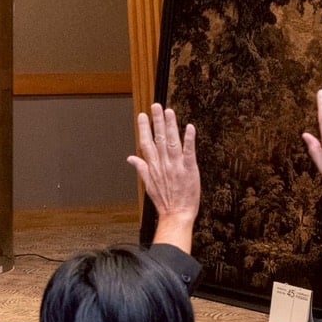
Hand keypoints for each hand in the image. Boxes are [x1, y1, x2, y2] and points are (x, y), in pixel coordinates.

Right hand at [128, 103, 198, 249]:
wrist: (177, 214)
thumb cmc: (165, 202)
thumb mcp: (149, 185)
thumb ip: (141, 168)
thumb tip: (131, 158)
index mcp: (153, 167)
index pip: (146, 143)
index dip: (144, 128)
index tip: (143, 115)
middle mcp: (163, 164)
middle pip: (159, 139)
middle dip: (157, 121)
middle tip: (156, 106)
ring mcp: (176, 166)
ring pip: (173, 142)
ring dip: (171, 126)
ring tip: (169, 111)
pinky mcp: (190, 170)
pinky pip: (189, 152)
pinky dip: (189, 140)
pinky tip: (189, 127)